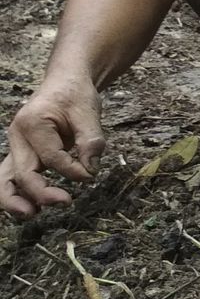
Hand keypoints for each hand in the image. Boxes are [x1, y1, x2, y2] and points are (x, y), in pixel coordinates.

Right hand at [3, 73, 105, 218]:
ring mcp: (15, 148)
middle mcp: (17, 138)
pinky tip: (31, 208)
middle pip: (20, 173)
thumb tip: (90, 170)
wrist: (65, 84)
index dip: (73, 170)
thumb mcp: (89, 112)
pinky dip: (18, 194)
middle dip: (39, 192)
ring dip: (15, 200)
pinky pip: (13, 179)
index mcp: (32, 123)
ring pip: (5, 180)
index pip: (51, 157)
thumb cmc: (75, 95)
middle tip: (65, 202)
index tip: (91, 174)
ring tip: (31, 214)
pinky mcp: (21, 156)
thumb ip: (91, 140)